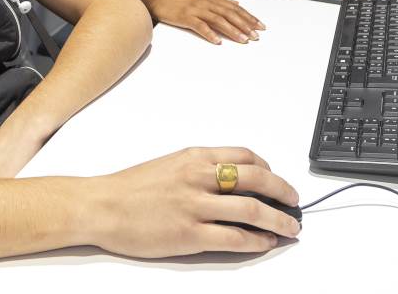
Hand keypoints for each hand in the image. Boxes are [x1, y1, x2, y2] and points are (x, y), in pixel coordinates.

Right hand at [87, 146, 300, 257]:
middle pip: (256, 179)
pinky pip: (233, 238)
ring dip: (278, 220)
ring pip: (251, 210)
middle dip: (283, 192)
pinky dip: (256, 241)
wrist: (101, 206)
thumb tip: (232, 179)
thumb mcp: (170, 164)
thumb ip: (201, 168)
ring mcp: (195, 207)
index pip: (245, 156)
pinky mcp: (189, 235)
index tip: (276, 180)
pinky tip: (265, 243)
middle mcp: (199, 177)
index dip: (269, 168)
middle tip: (295, 202)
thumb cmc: (131, 187)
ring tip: (290, 227)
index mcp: (195, 157)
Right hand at [149, 0, 264, 44]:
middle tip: (255, 35)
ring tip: (243, 40)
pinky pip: (200, 26)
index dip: (248, 16)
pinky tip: (218, 41)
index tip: (259, 25)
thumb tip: (236, 4)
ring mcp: (196, 9)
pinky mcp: (186, 17)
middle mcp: (206, 2)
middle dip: (245, 25)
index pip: (234, 8)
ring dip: (232, 30)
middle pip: (230, 14)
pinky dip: (210, 33)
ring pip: (218, 20)